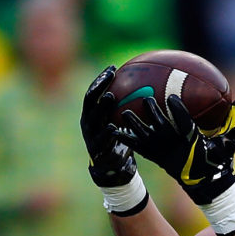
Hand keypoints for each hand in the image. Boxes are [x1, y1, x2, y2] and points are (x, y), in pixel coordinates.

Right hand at [81, 66, 138, 187]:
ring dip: (102, 107)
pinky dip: (107, 132)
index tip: (112, 68)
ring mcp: (91, 136)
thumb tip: (146, 90)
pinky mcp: (96, 150)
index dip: (101, 80)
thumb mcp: (120, 123)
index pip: (94, 92)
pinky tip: (113, 126)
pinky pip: (101, 139)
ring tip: (110, 97)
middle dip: (99, 87)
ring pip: (94, 118)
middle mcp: (88, 123)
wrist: (112, 168)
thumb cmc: (119, 141)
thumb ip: (126, 109)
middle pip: (91, 101)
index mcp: (92, 114)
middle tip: (110, 77)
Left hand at [116, 94, 234, 204]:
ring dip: (136, 125)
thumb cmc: (219, 159)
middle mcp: (177, 148)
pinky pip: (139, 148)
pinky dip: (127, 139)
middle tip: (146, 98)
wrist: (208, 184)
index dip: (177, 111)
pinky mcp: (156, 158)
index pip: (185, 125)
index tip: (172, 97)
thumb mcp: (230, 140)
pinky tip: (115, 130)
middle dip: (153, 112)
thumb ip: (233, 119)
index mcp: (194, 142)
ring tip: (124, 112)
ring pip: (147, 137)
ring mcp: (165, 154)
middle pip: (162, 128)